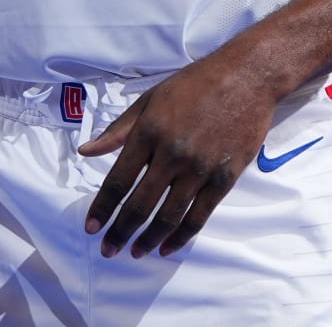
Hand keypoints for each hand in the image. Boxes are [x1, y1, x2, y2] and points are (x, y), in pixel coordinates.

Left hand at [76, 53, 280, 258]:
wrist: (246, 79)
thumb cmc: (193, 85)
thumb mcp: (149, 100)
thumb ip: (117, 130)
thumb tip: (86, 151)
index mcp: (148, 133)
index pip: (118, 180)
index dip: (103, 207)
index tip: (91, 227)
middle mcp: (172, 154)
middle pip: (141, 204)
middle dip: (121, 231)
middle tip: (108, 249)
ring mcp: (200, 169)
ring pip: (170, 216)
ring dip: (149, 239)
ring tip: (135, 252)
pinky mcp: (225, 178)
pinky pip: (200, 216)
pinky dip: (182, 236)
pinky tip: (167, 247)